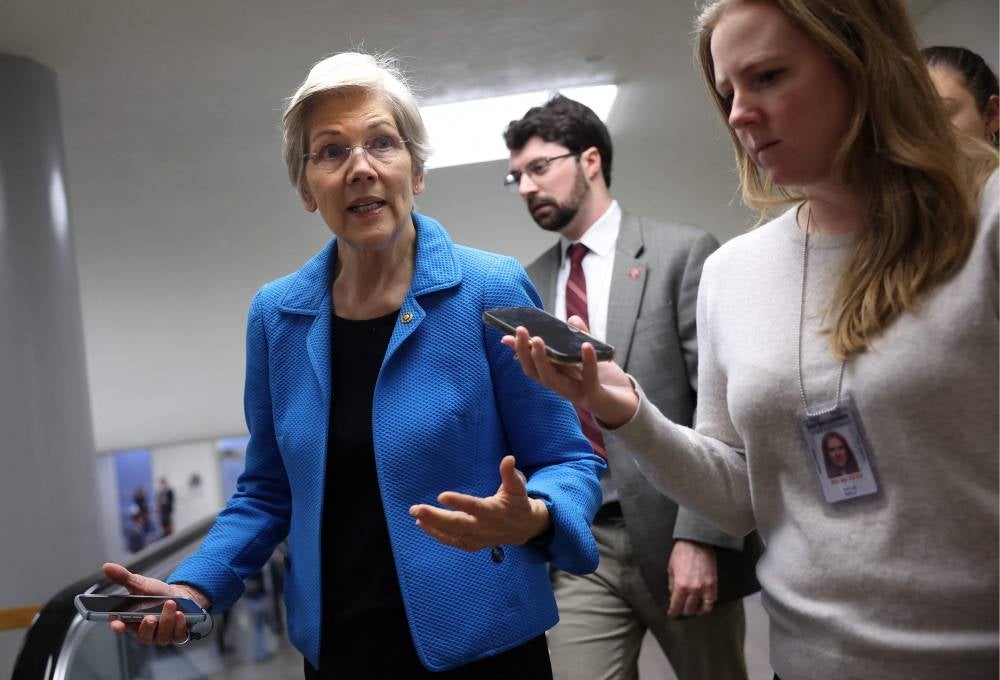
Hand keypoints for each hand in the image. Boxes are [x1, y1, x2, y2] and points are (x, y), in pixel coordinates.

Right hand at [102, 562, 210, 645]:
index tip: (117, 624)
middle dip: (146, 627)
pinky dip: (179, 625)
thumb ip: (123, 577)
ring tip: (170, 604)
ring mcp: (161, 636)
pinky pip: (177, 635)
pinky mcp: (177, 636)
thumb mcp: (140, 584)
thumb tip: (107, 567)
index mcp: (132, 621)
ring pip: (161, 636)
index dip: (117, 626)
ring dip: (166, 620)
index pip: (120, 627)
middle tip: (149, 617)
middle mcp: (146, 631)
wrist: (180, 596)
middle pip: (143, 636)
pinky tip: (180, 614)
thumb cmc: (157, 594)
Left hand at [409, 455, 549, 550]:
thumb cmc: (517, 503)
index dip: (459, 502)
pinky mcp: (472, 544)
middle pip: (457, 524)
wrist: (524, 528)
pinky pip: (452, 541)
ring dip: (432, 525)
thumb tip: (508, 458)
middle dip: (435, 517)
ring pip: (451, 534)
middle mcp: (484, 527)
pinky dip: (437, 534)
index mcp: (494, 511)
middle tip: (416, 509)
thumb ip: (510, 474)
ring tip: (416, 515)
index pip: (474, 507)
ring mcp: (477, 538)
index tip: (442, 495)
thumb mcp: (517, 487)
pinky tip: (422, 524)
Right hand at [501, 316, 638, 427]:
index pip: (533, 365)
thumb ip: (581, 338)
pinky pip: (588, 378)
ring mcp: (576, 393)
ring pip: (552, 379)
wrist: (626, 405)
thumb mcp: (591, 356)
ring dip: (542, 360)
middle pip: (536, 372)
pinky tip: (585, 345)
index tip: (505, 336)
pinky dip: (587, 362)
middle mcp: (562, 386)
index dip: (519, 351)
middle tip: (520, 332)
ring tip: (538, 341)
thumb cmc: (605, 381)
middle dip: (525, 353)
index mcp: (558, 376)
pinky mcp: (594, 396)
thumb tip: (572, 319)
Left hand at [666, 540, 718, 617]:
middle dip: (683, 611)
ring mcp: (705, 587)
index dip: (673, 612)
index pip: (676, 606)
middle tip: (680, 609)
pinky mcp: (713, 584)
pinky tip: (702, 603)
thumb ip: (672, 584)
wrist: (697, 542)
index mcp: (680, 585)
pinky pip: (711, 601)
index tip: (672, 613)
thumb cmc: (682, 553)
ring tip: (692, 608)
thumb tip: (673, 595)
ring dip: (696, 610)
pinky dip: (706, 605)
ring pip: (702, 609)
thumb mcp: (671, 569)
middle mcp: (693, 589)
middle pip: (688, 609)